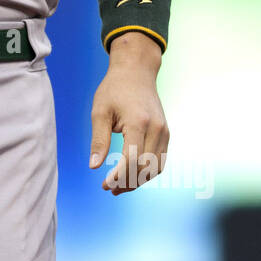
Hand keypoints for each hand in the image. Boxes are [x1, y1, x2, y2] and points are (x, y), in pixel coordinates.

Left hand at [88, 32, 168, 193]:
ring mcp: (164, 132)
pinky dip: (147, 172)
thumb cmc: (114, 89)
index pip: (133, 159)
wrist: (136, 72)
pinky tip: (131, 175)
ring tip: (119, 187)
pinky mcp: (166, 133)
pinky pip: (160, 160)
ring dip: (139, 181)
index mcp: (139, 122)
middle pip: (146, 167)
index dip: (120, 177)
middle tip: (108, 189)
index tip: (104, 185)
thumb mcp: (100, 111)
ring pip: (156, 168)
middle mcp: (157, 129)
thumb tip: (94, 166)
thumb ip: (98, 140)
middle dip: (128, 183)